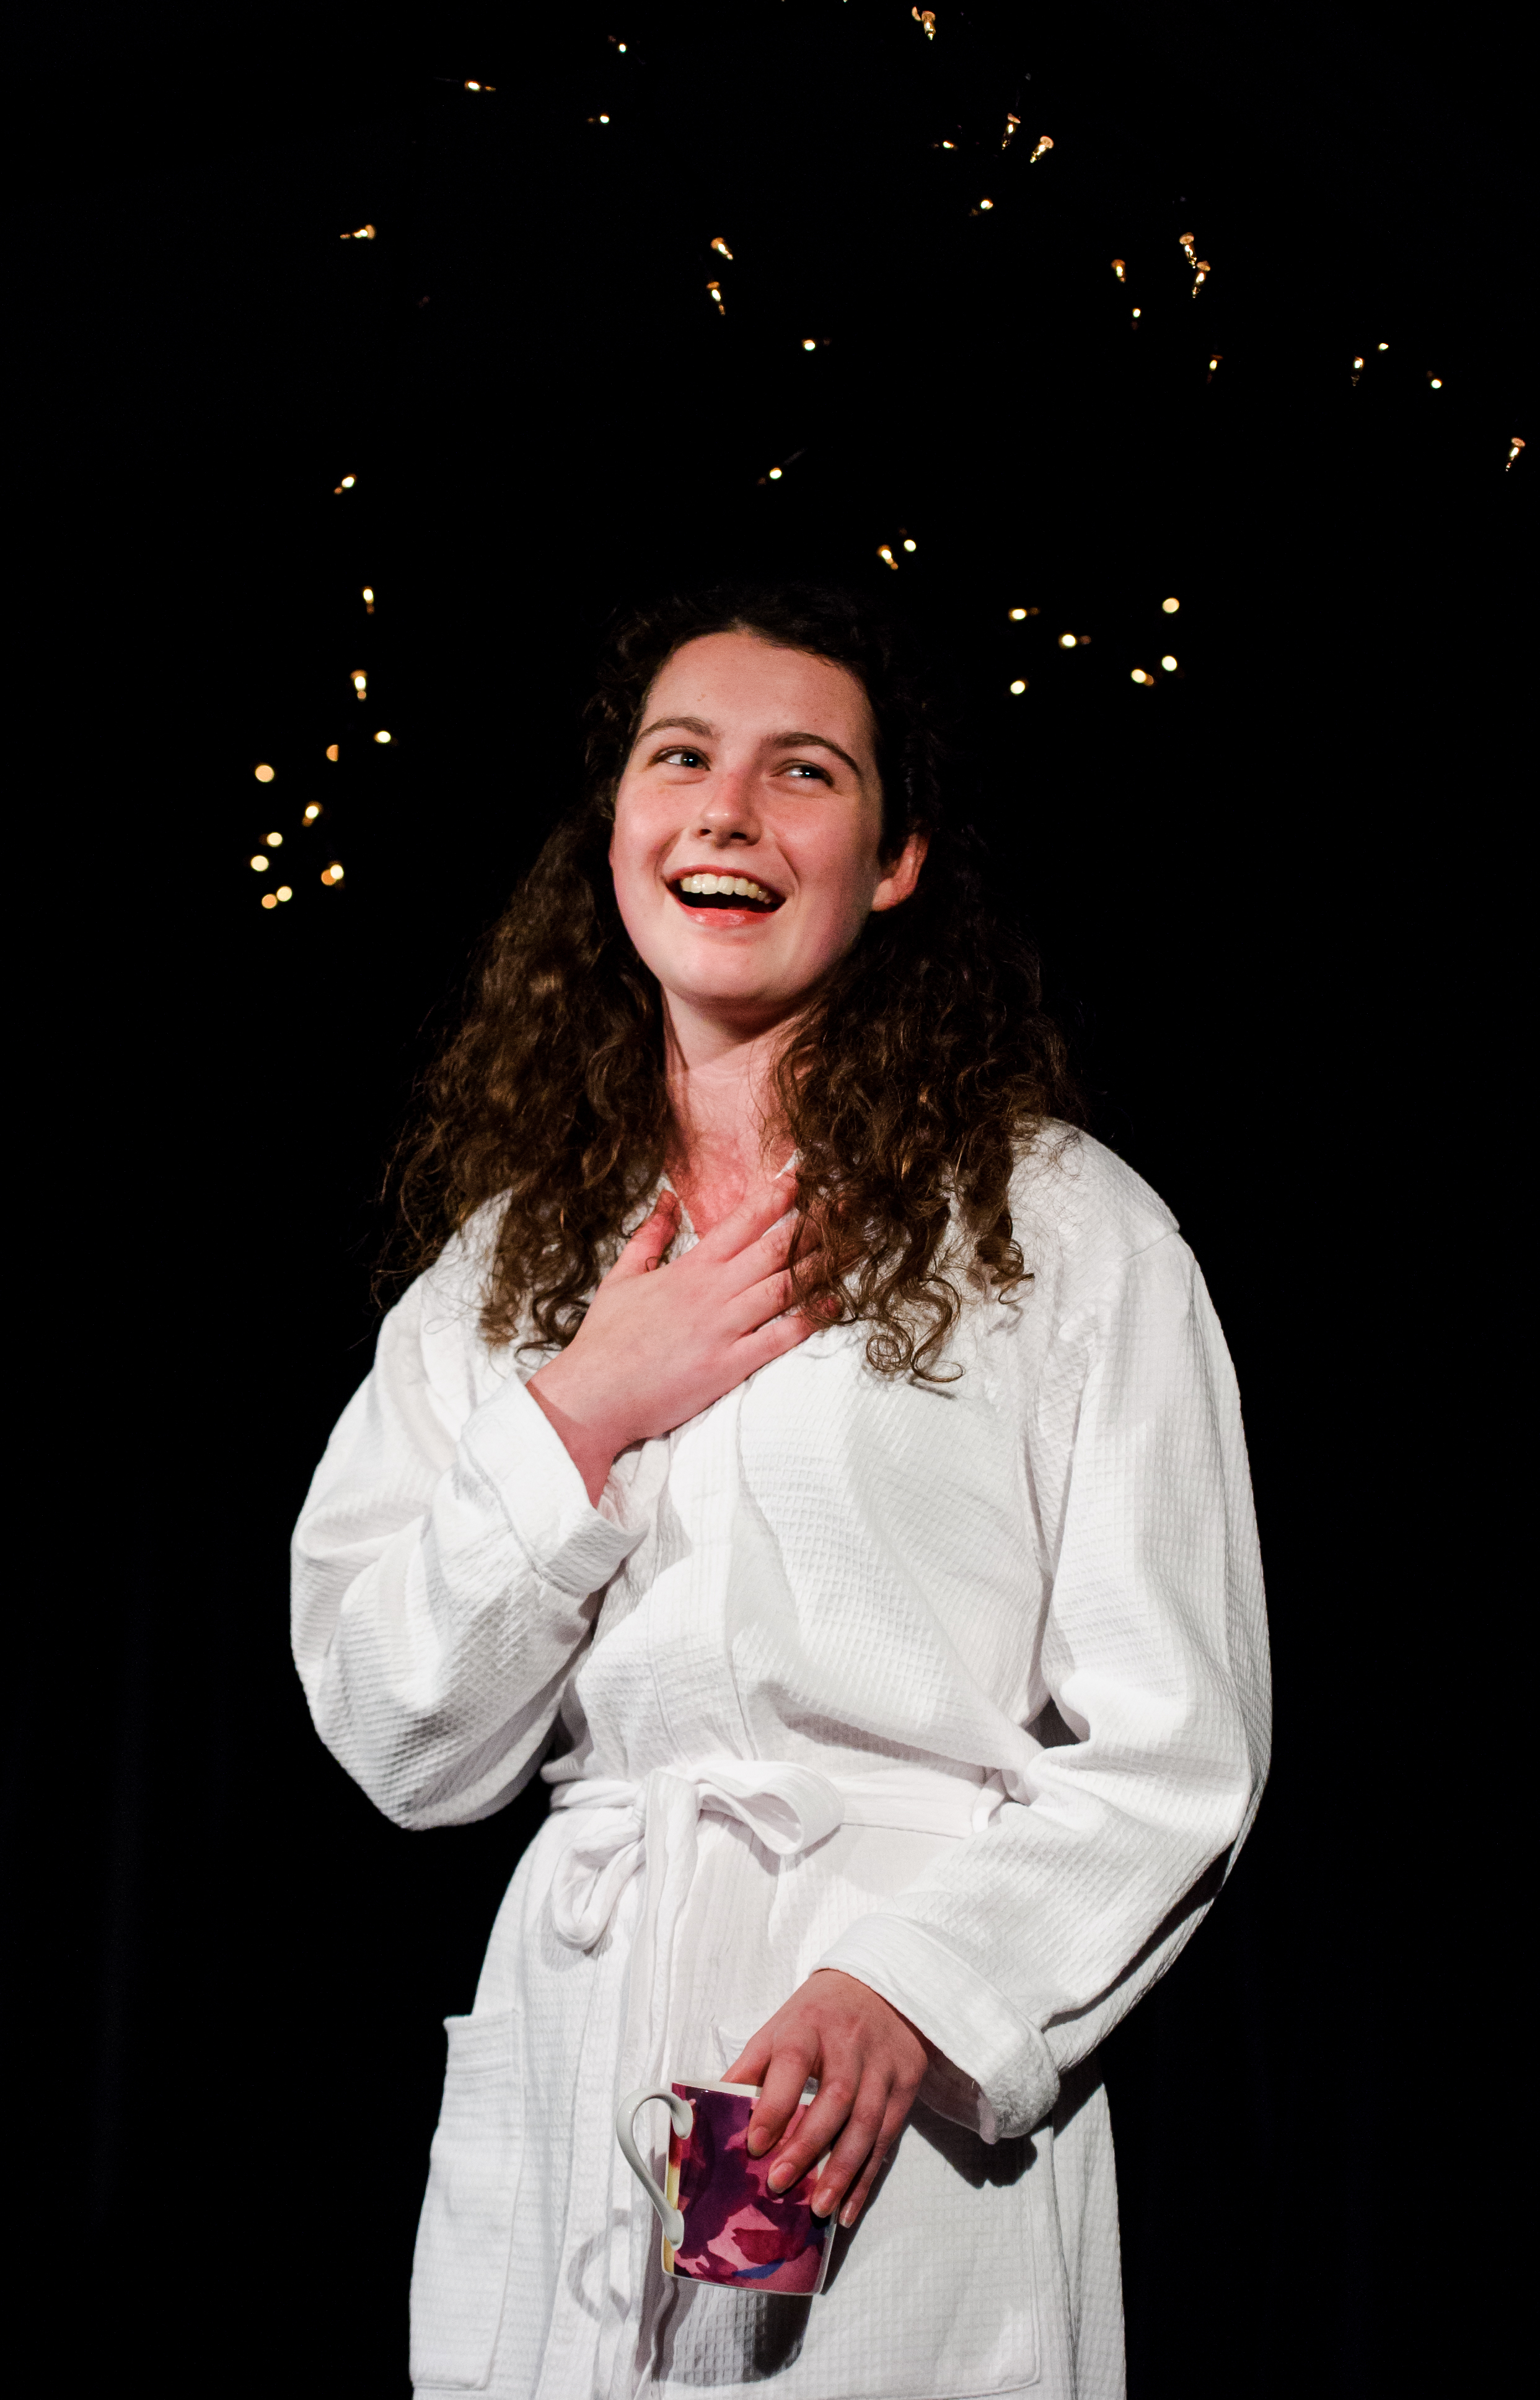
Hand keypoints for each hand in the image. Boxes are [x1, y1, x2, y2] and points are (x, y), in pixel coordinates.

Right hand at [528, 1173, 817, 1503]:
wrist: (594, 1395)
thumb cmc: (606, 1339)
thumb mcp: (622, 1277)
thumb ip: (649, 1236)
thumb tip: (665, 1198)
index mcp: (689, 1268)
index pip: (742, 1222)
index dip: (776, 1196)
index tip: (803, 1177)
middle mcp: (712, 1293)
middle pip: (776, 1250)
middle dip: (815, 1224)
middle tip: (847, 1206)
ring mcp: (724, 1329)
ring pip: (785, 1288)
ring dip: (822, 1266)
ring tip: (854, 1248)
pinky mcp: (730, 1366)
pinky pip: (780, 1338)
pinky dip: (810, 1320)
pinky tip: (834, 1305)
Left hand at [723, 1969, 932, 2230]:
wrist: (881, 1988)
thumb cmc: (818, 2015)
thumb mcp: (779, 2027)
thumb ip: (750, 2068)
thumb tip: (712, 2112)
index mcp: (809, 2024)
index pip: (793, 2062)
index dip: (776, 2104)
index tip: (755, 2144)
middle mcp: (850, 2043)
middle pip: (835, 2098)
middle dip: (808, 2145)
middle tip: (780, 2183)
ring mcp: (882, 2065)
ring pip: (867, 2122)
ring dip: (843, 2170)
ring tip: (819, 2207)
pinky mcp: (906, 2083)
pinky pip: (888, 2137)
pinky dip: (868, 2177)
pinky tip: (848, 2207)